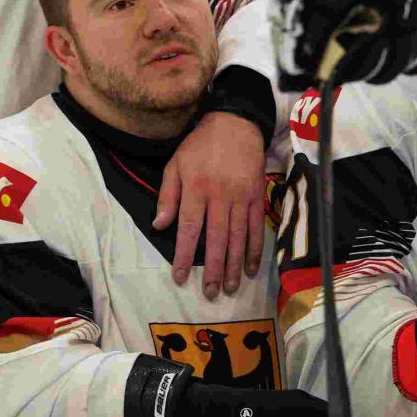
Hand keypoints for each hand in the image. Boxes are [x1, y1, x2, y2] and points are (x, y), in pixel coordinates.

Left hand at [154, 113, 266, 298]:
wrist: (235, 124)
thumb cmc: (200, 145)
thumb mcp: (175, 164)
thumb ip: (167, 196)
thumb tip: (159, 225)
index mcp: (196, 189)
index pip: (189, 229)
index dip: (184, 255)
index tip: (180, 277)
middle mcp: (220, 196)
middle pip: (216, 239)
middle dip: (213, 269)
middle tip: (211, 293)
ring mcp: (241, 198)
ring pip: (238, 237)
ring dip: (234, 265)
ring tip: (230, 287)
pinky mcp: (257, 197)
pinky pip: (256, 227)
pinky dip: (254, 249)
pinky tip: (250, 268)